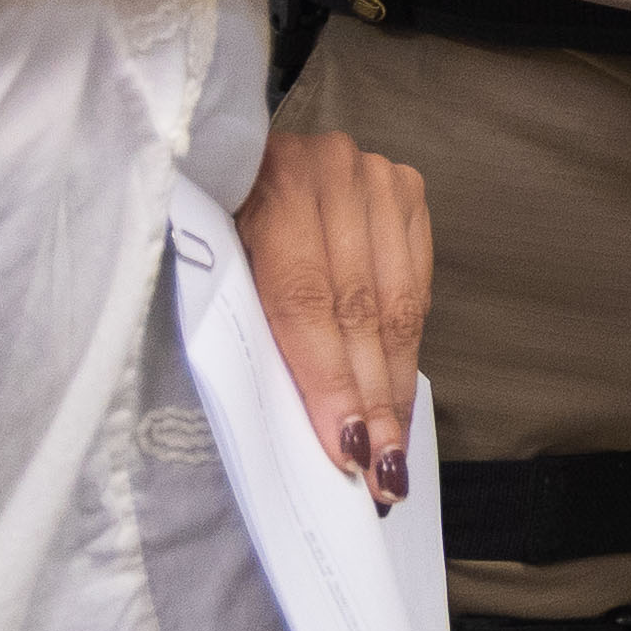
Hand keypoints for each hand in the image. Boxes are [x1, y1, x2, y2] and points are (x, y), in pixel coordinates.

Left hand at [236, 128, 430, 509]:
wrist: (239, 158)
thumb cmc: (214, 229)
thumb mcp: (215, 270)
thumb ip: (252, 326)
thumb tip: (301, 423)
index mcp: (263, 186)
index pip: (304, 298)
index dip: (328, 378)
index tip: (346, 448)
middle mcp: (328, 169)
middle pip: (358, 306)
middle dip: (371, 399)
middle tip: (381, 473)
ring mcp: (375, 174)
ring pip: (395, 302)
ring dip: (396, 386)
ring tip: (397, 452)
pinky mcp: (406, 188)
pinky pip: (416, 285)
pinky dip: (409, 347)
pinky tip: (402, 395)